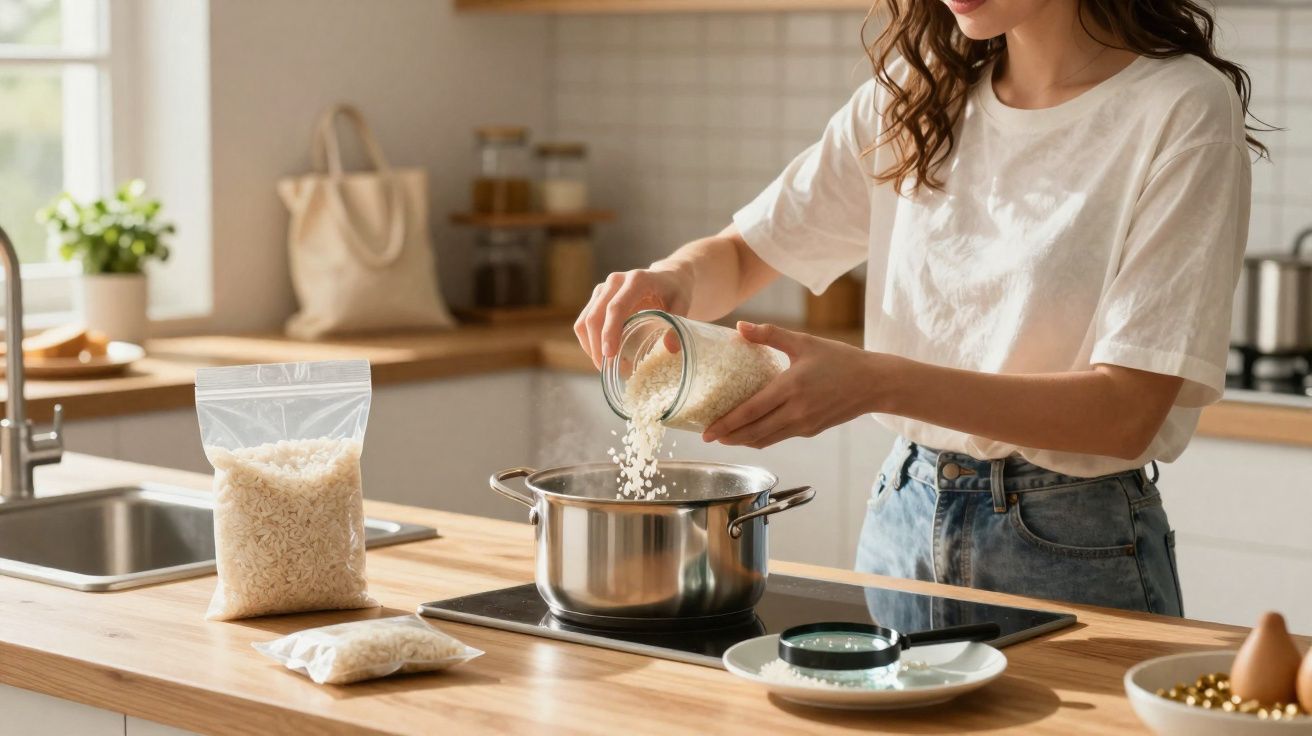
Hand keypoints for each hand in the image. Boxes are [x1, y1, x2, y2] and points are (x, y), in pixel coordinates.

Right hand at [575, 266, 692, 368]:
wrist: (667, 277)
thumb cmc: (675, 291)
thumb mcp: (683, 305)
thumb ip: (677, 325)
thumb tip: (670, 348)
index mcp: (637, 280)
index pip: (616, 308)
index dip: (610, 332)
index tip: (609, 355)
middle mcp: (615, 281)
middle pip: (595, 316)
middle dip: (597, 346)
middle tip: (607, 370)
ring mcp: (603, 289)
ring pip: (584, 321)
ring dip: (590, 346)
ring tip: (605, 367)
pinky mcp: (597, 298)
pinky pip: (584, 322)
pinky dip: (589, 342)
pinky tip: (602, 355)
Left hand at [703, 322, 879, 448]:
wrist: (874, 383)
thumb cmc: (840, 359)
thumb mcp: (804, 342)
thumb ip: (770, 334)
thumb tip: (739, 326)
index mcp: (790, 388)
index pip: (750, 411)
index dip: (726, 423)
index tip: (707, 431)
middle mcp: (796, 411)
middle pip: (754, 432)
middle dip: (729, 437)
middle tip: (708, 436)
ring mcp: (804, 425)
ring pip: (766, 439)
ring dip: (743, 441)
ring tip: (725, 437)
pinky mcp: (811, 430)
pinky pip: (779, 437)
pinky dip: (761, 438)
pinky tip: (752, 433)